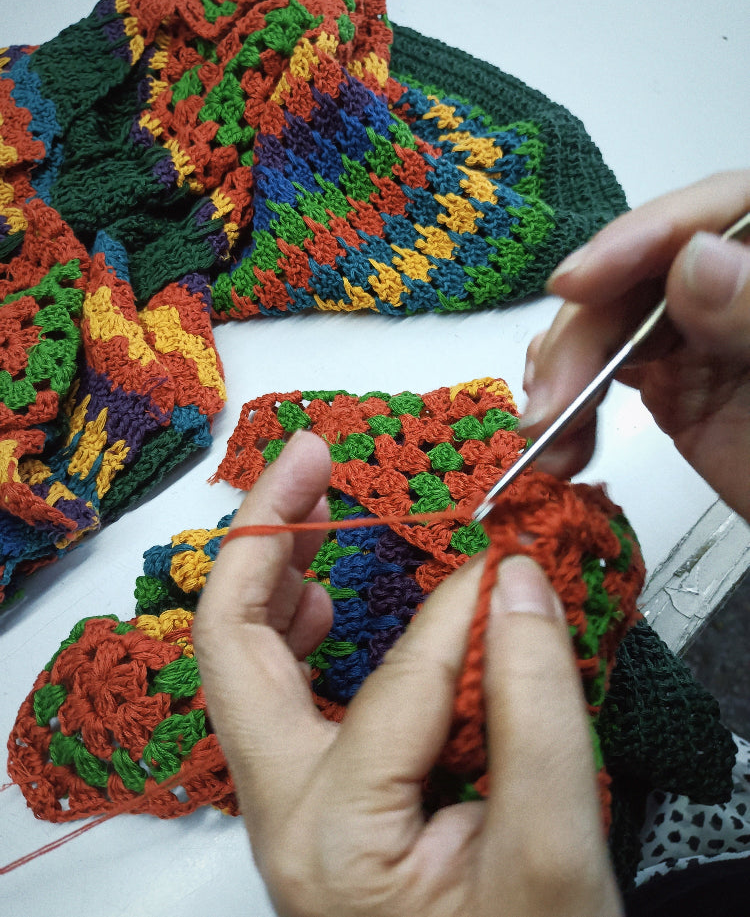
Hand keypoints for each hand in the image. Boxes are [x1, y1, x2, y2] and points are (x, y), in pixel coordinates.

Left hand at [194, 432, 621, 916]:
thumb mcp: (551, 857)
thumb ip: (535, 711)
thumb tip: (514, 584)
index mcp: (329, 836)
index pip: (398, 680)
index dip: (465, 610)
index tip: (512, 568)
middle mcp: (283, 815)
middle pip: (232, 646)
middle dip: (264, 536)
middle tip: (311, 460)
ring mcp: (289, 807)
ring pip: (241, 664)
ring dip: (266, 574)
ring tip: (307, 510)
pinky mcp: (316, 800)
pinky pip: (276, 690)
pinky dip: (292, 624)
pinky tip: (321, 596)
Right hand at [521, 170, 749, 520]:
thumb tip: (694, 260)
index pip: (712, 213)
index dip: (637, 239)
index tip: (577, 283)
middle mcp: (727, 286)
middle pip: (634, 278)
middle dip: (579, 339)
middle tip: (550, 406)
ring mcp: (694, 332)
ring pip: (604, 326)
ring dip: (560, 378)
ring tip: (545, 437)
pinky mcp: (667, 380)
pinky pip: (601, 372)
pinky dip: (569, 406)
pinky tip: (560, 442)